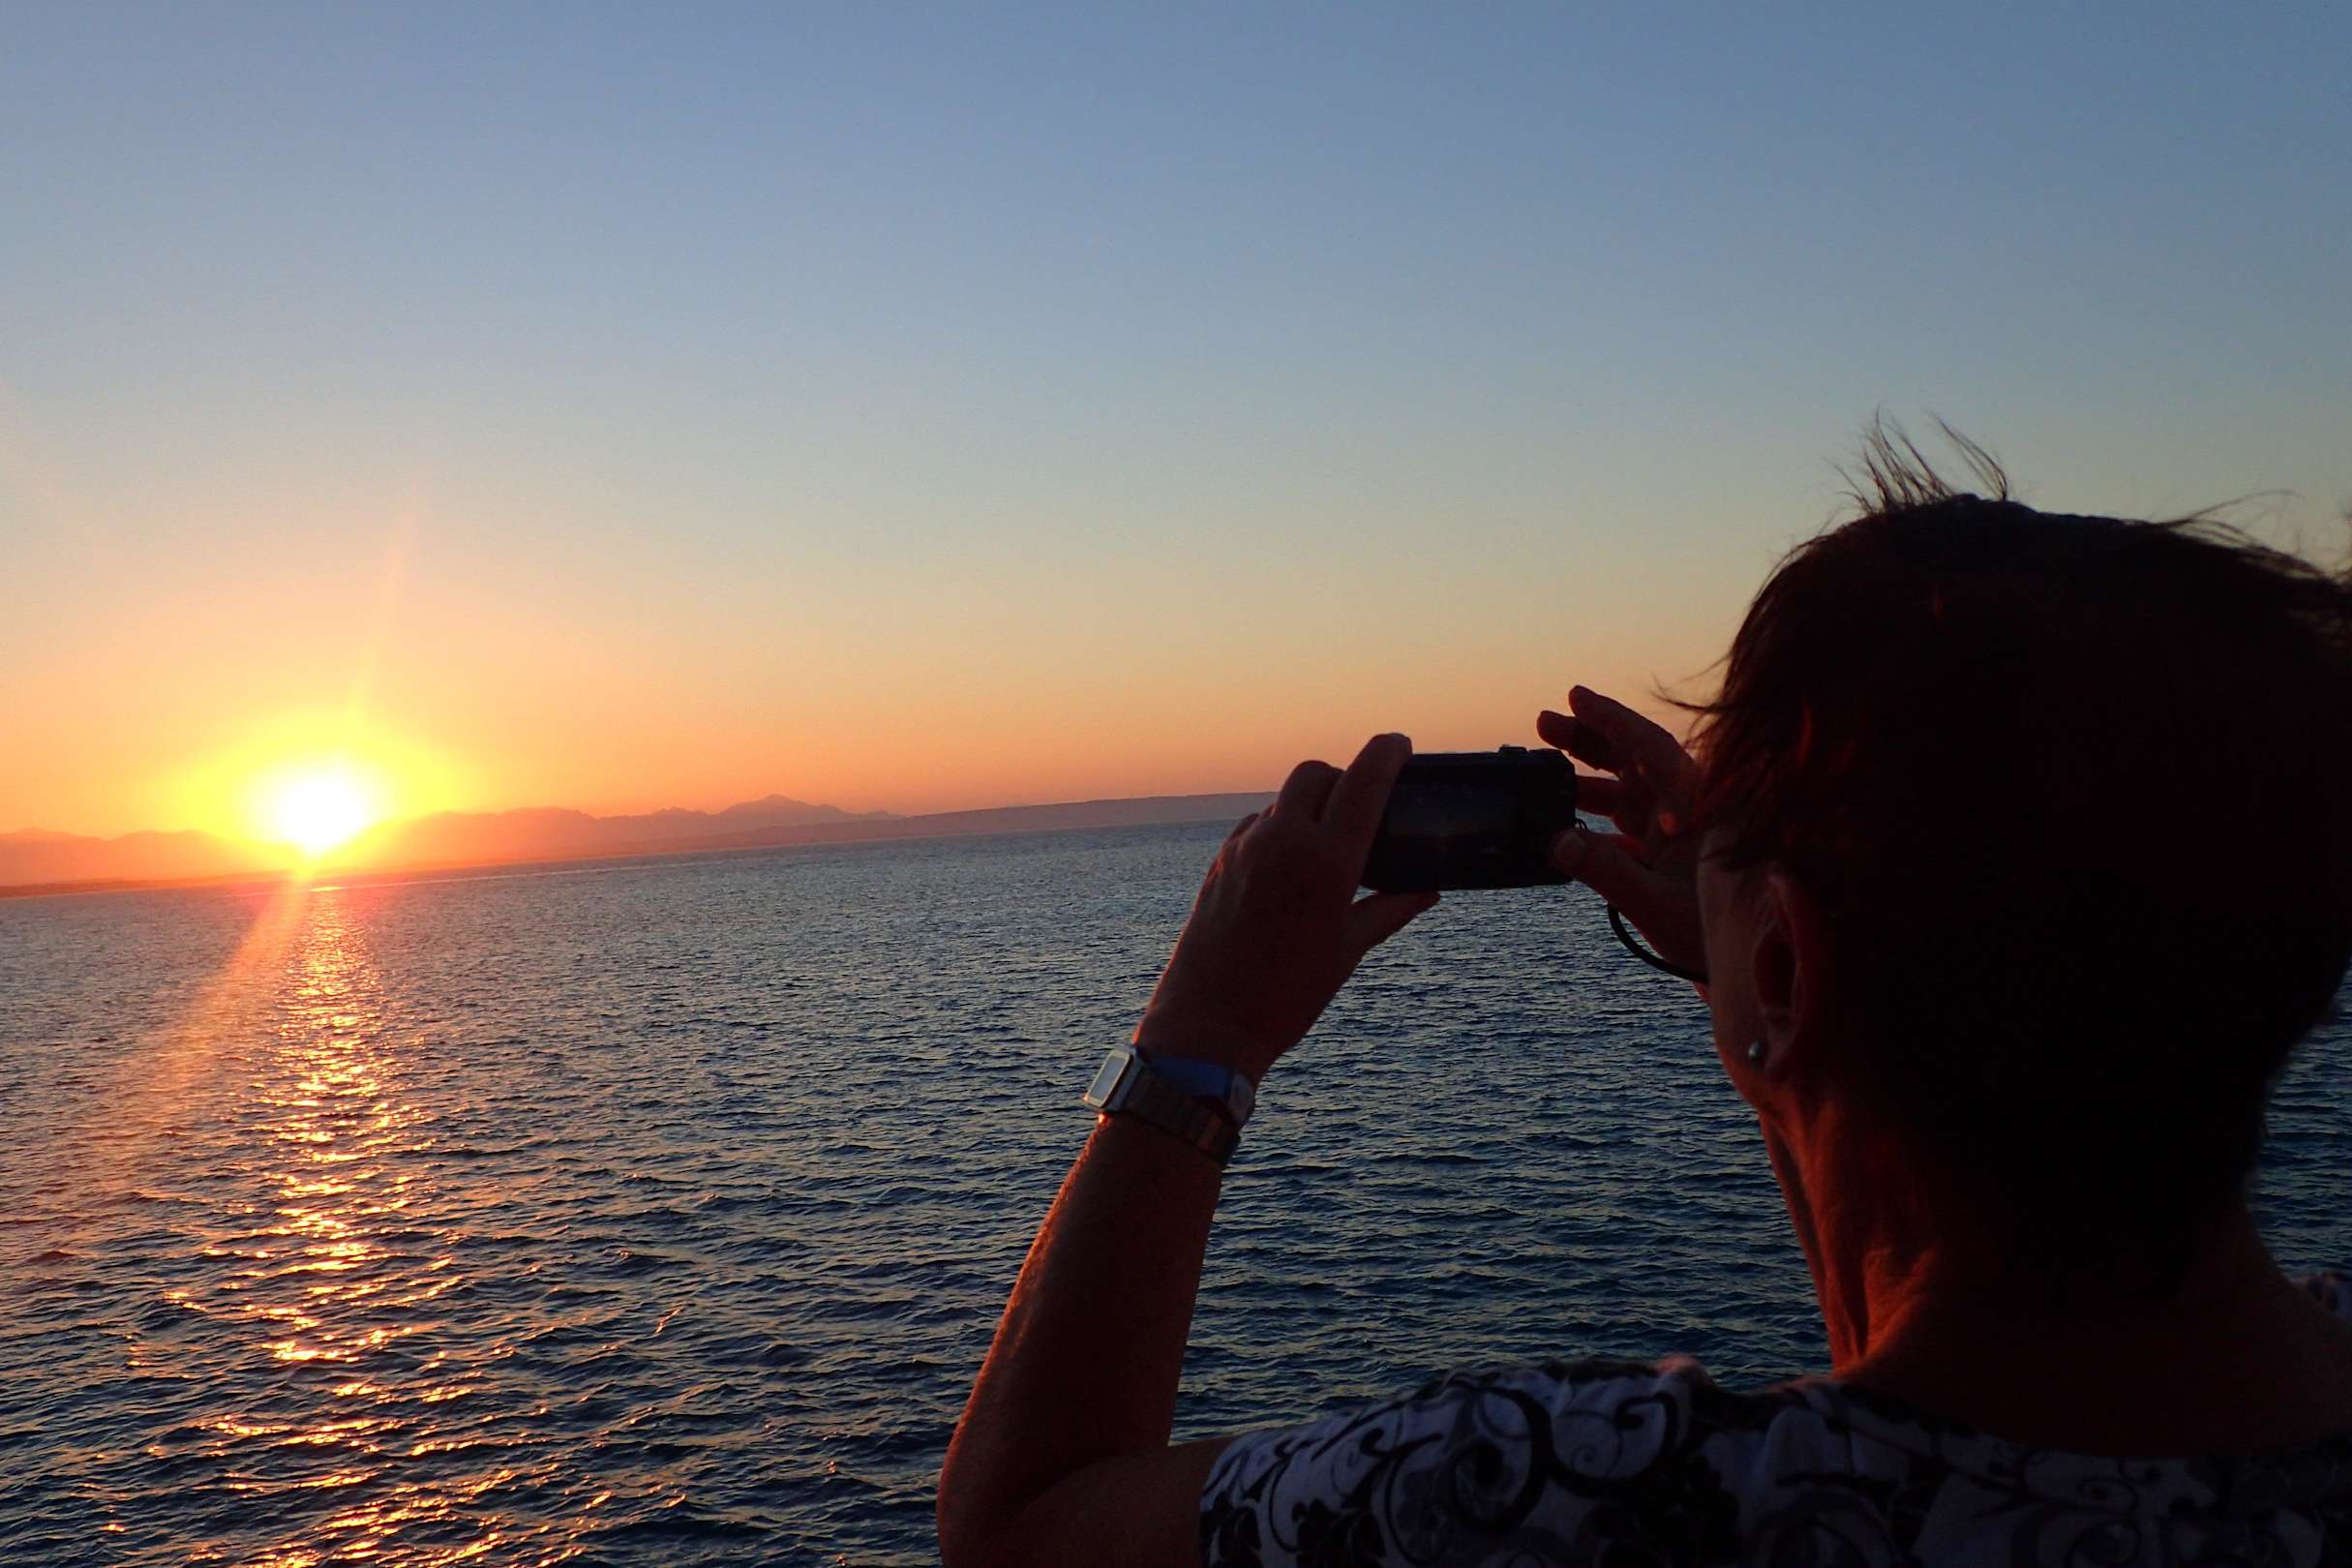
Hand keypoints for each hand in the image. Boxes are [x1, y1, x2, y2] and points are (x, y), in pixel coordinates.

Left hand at [1134, 734, 1439, 1084]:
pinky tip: (1290, 867)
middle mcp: (1284, 841)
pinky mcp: (1220, 861)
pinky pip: (1257, 825)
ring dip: (1310, 804)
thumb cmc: (1286, 995)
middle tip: (1364, 801)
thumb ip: (1391, 910)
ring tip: (1327, 842)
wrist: (1209, 1023)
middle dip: (1344, 775)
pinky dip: (1280, 829)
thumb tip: (1428, 890)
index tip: (1401, 745)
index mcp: (1327, 860)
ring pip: (1284, 798)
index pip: (1365, 778)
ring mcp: (1246, 847)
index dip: (1388, 752)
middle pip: (1317, 772)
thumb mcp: (1349, 951)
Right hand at [1538, 687, 1705, 978]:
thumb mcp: (1655, 903)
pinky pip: (1623, 818)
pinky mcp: (1664, 848)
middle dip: (1588, 737)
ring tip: (1543, 768)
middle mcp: (1684, 805)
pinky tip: (1564, 818)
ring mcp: (1674, 826)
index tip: (1574, 696)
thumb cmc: (1712, 930)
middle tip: (1543, 721)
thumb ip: (1605, 871)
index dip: (1611, 718)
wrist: (1745, 959)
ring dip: (1586, 775)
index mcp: (1693, 804)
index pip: (1649, 746)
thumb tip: (1555, 840)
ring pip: (1625, 786)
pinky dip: (1593, 813)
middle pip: (1632, 757)